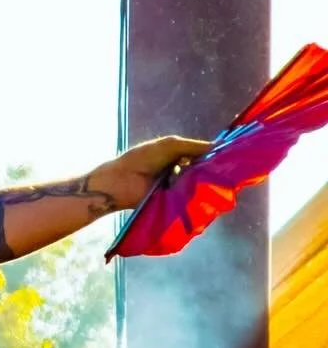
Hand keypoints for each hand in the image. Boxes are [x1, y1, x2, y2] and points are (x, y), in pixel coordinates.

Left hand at [88, 135, 212, 211]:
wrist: (121, 180)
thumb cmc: (142, 158)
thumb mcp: (170, 145)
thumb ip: (193, 146)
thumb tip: (216, 147)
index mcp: (176, 156)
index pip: (199, 156)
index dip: (211, 157)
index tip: (226, 157)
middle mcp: (177, 171)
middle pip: (199, 171)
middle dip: (208, 171)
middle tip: (224, 171)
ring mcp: (174, 187)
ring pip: (194, 184)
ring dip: (201, 182)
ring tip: (212, 180)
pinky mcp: (170, 201)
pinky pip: (186, 198)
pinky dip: (192, 195)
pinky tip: (201, 192)